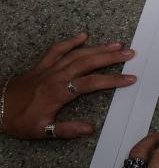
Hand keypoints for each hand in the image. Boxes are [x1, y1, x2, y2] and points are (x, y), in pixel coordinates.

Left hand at [1, 33, 136, 138]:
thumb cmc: (18, 121)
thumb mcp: (42, 131)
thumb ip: (67, 129)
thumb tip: (90, 128)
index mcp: (58, 93)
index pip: (91, 83)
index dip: (112, 80)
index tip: (130, 78)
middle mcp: (55, 77)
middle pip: (87, 62)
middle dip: (111, 57)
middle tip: (130, 53)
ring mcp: (48, 69)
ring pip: (76, 54)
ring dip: (97, 48)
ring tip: (117, 44)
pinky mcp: (40, 66)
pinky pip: (56, 50)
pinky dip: (70, 42)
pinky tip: (83, 36)